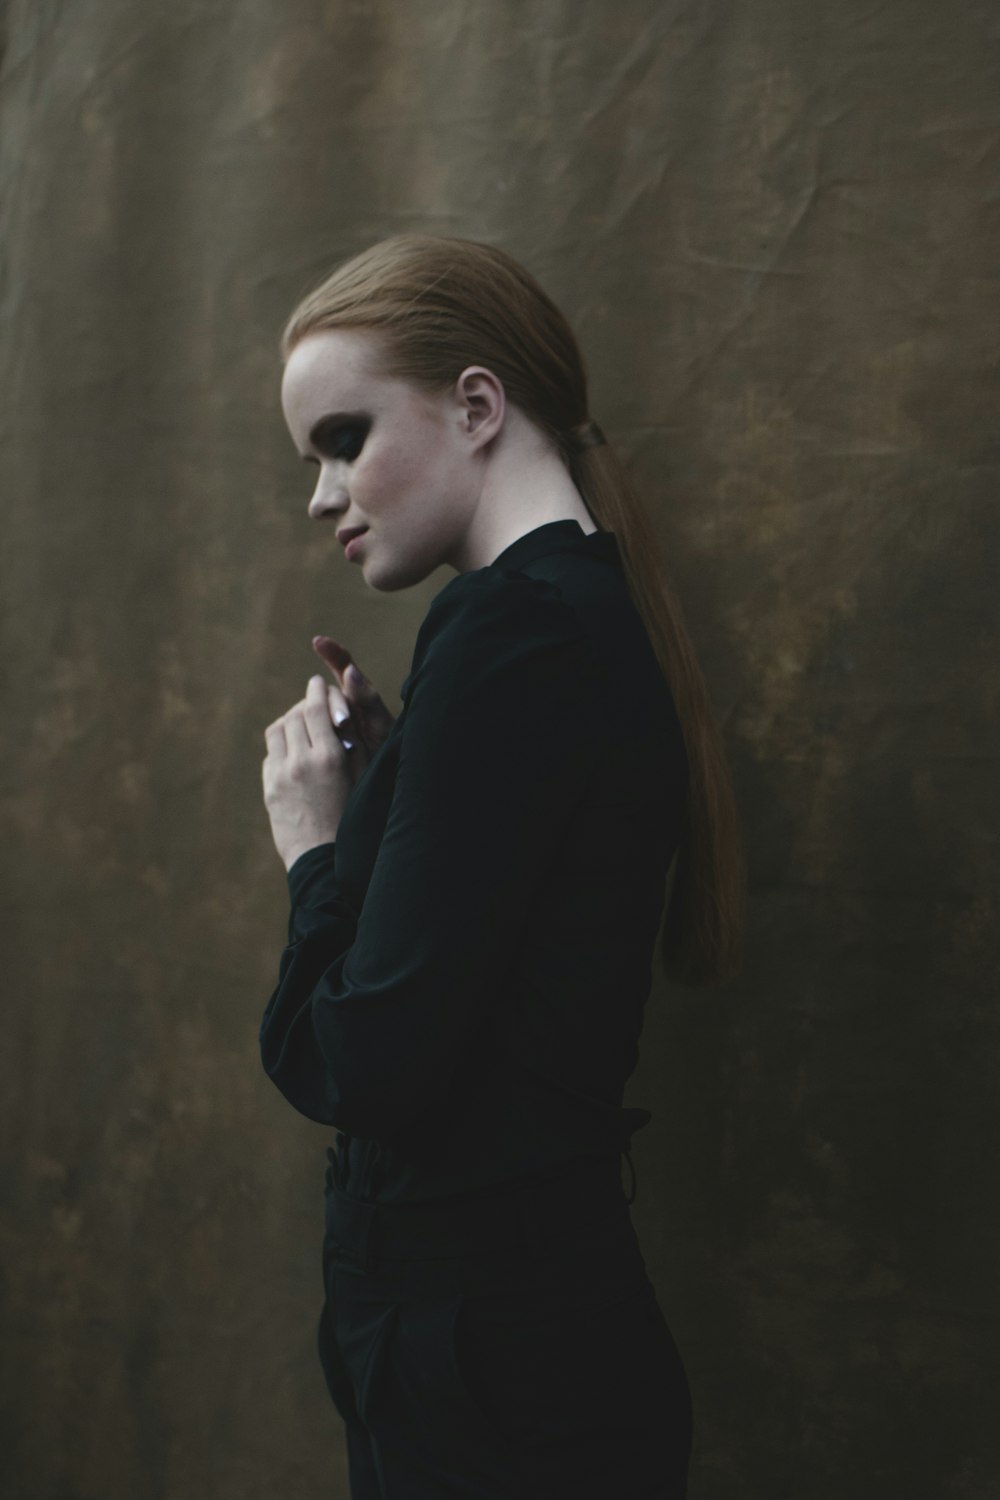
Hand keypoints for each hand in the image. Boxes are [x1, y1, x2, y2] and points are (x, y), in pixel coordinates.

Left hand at [262, 674, 371, 870]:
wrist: (324, 861)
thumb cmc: (353, 820)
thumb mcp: (362, 780)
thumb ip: (352, 744)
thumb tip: (342, 714)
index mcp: (329, 758)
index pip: (315, 708)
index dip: (317, 691)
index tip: (318, 682)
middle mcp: (301, 762)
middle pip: (294, 714)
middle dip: (304, 704)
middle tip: (313, 701)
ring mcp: (280, 775)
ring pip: (277, 730)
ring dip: (289, 721)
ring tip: (301, 724)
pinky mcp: (269, 789)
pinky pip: (271, 754)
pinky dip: (281, 745)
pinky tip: (294, 752)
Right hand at [312, 635, 396, 757]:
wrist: (380, 786)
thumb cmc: (388, 753)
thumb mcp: (381, 725)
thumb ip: (367, 698)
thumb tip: (349, 671)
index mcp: (358, 696)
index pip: (342, 665)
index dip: (332, 652)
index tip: (318, 642)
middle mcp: (341, 706)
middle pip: (324, 692)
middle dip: (333, 703)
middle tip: (345, 722)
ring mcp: (327, 724)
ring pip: (312, 711)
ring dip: (323, 720)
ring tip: (344, 737)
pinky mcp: (317, 742)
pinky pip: (307, 731)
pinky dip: (309, 734)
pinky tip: (313, 745)